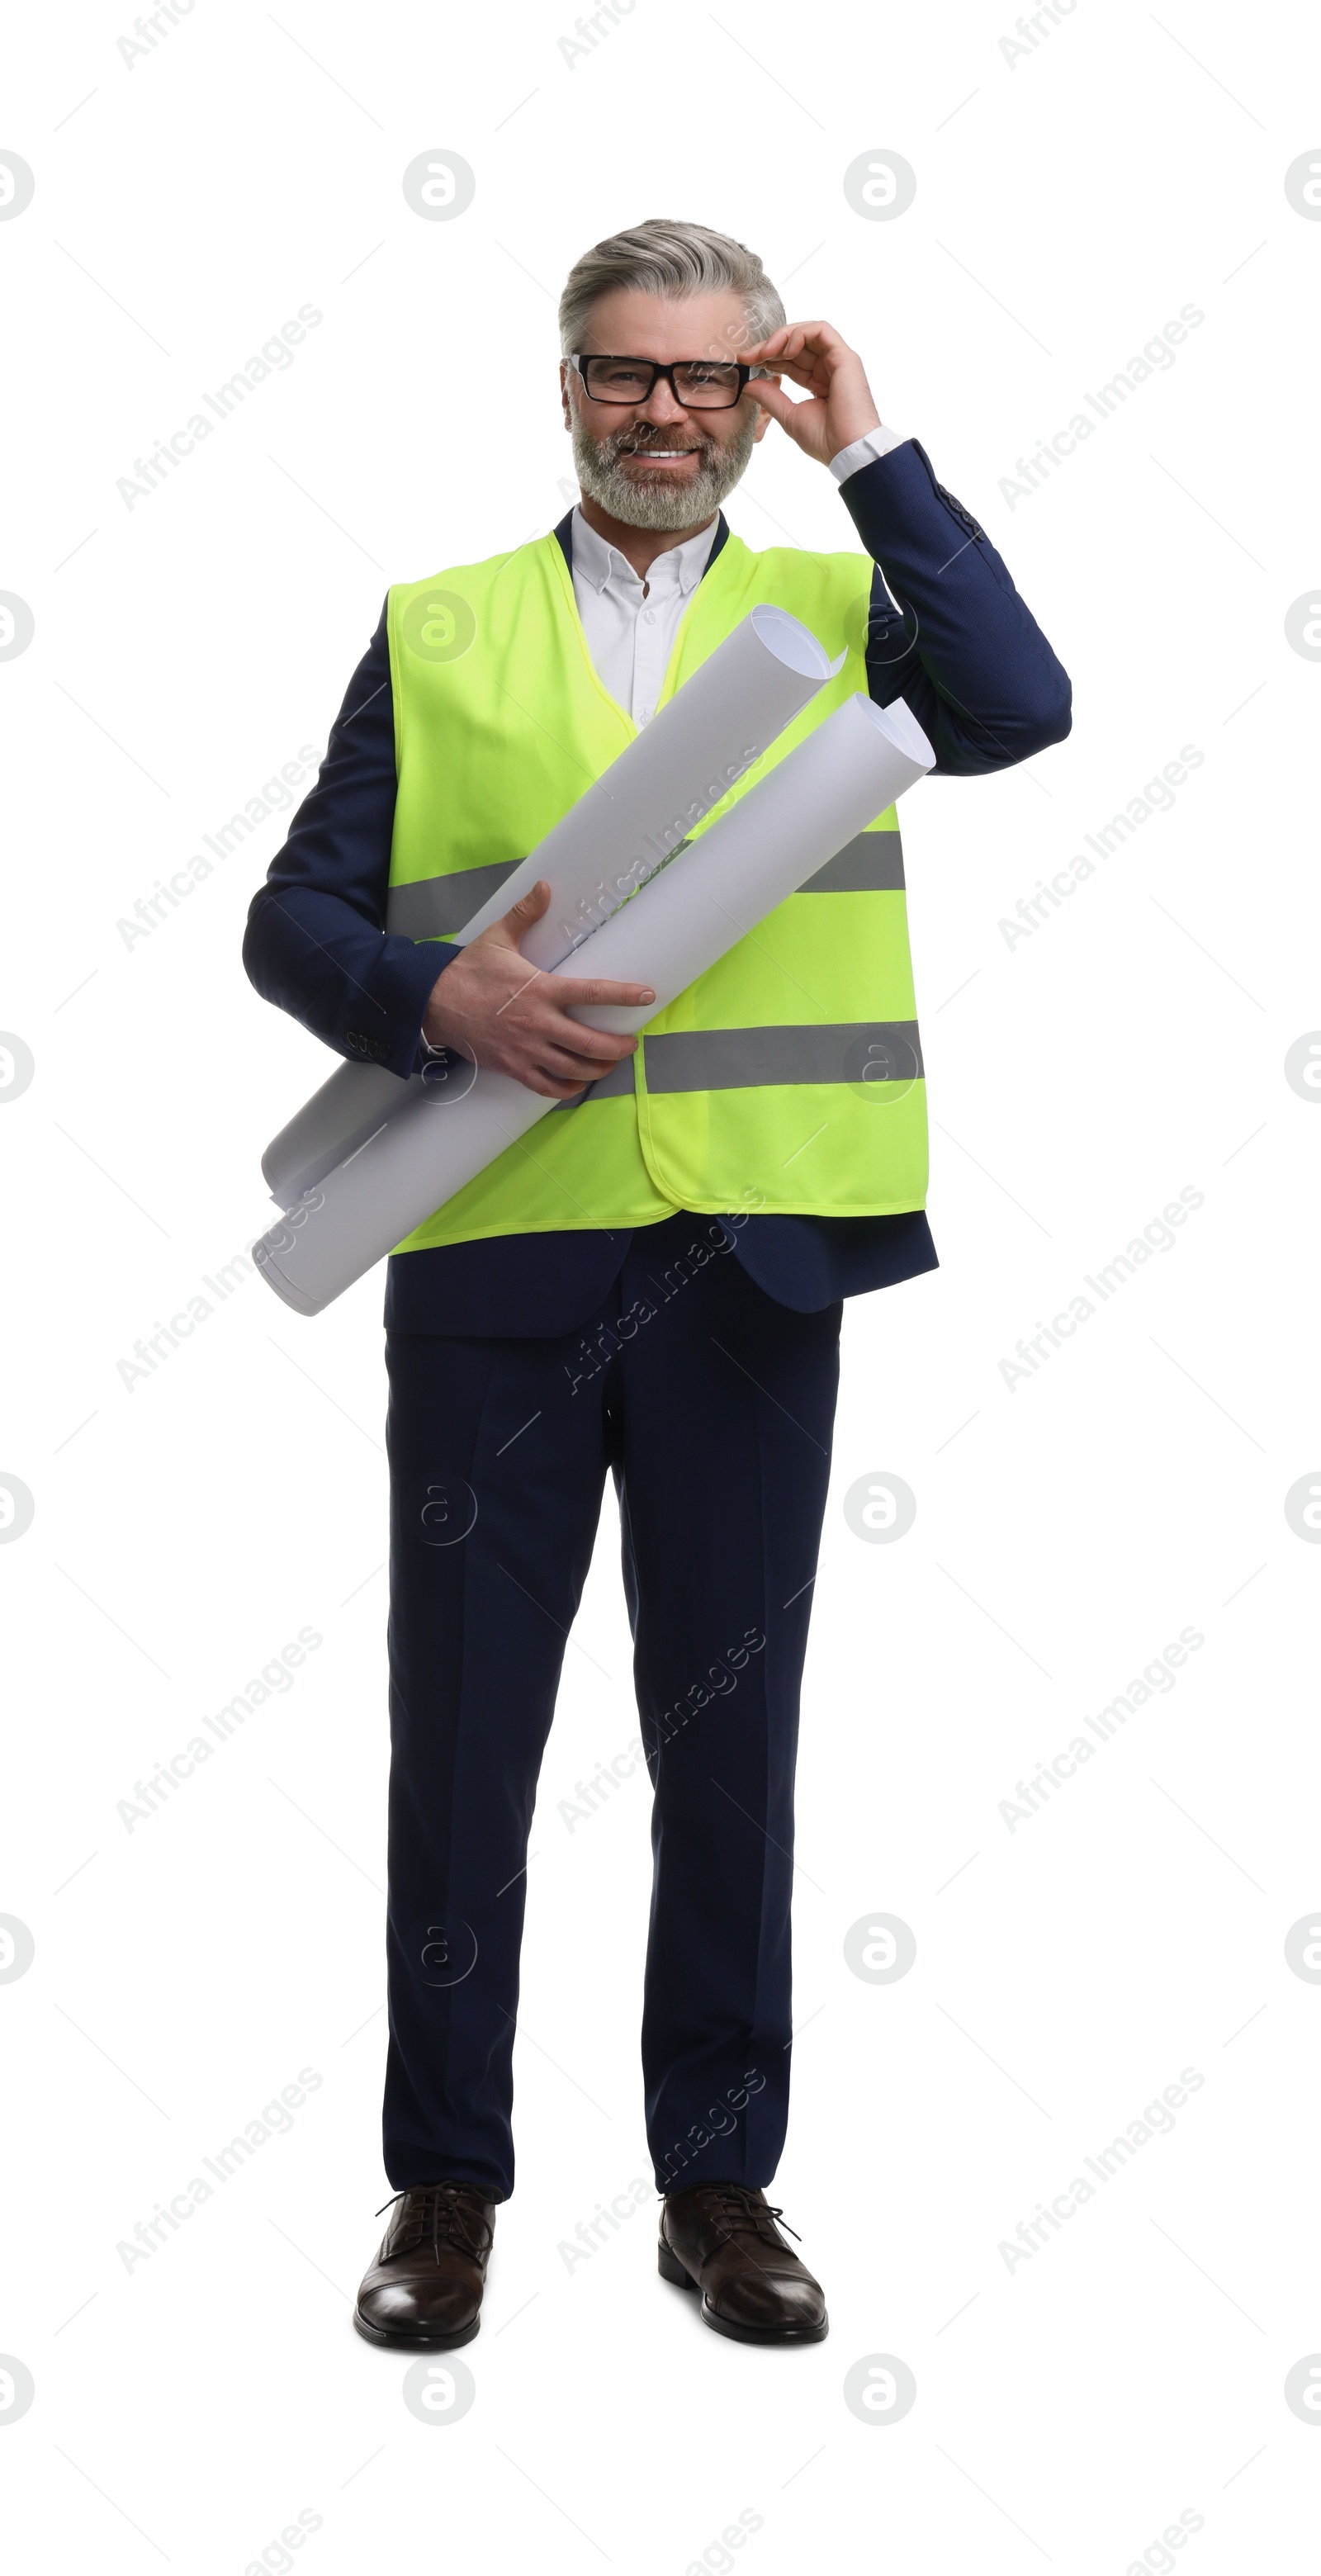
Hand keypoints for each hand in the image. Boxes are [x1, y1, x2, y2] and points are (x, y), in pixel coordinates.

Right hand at [421, 879, 654, 1099]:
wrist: (432, 1002)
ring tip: (610, 1063)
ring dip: (598, 1069)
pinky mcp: (512, 1066)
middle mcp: (538, 1023)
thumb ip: (525, 914)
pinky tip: (577, 1083)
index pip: (592, 993)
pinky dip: (566, 1088)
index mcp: (541, 989)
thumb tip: (544, 887)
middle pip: (591, 1044)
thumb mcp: (497, 938)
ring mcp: (525, 1048)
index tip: (647, 995)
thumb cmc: (467, 971)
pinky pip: (547, 1086)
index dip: (624, 995)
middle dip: (618, 1047)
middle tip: (630, 1044)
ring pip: (573, 1069)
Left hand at [740, 321, 880, 467]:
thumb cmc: (824, 440)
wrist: (847, 451)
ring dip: (781, 337)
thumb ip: (769, 397)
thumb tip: (748, 384)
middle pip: (796, 344)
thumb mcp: (788, 416)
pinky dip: (799, 334)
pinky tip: (785, 351)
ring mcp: (837, 360)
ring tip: (764, 353)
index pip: (790, 360)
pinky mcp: (845, 357)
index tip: (746, 362)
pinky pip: (821, 330)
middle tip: (748, 356)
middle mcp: (828, 368)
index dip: (767, 357)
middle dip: (769, 346)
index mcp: (818, 382)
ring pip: (807, 332)